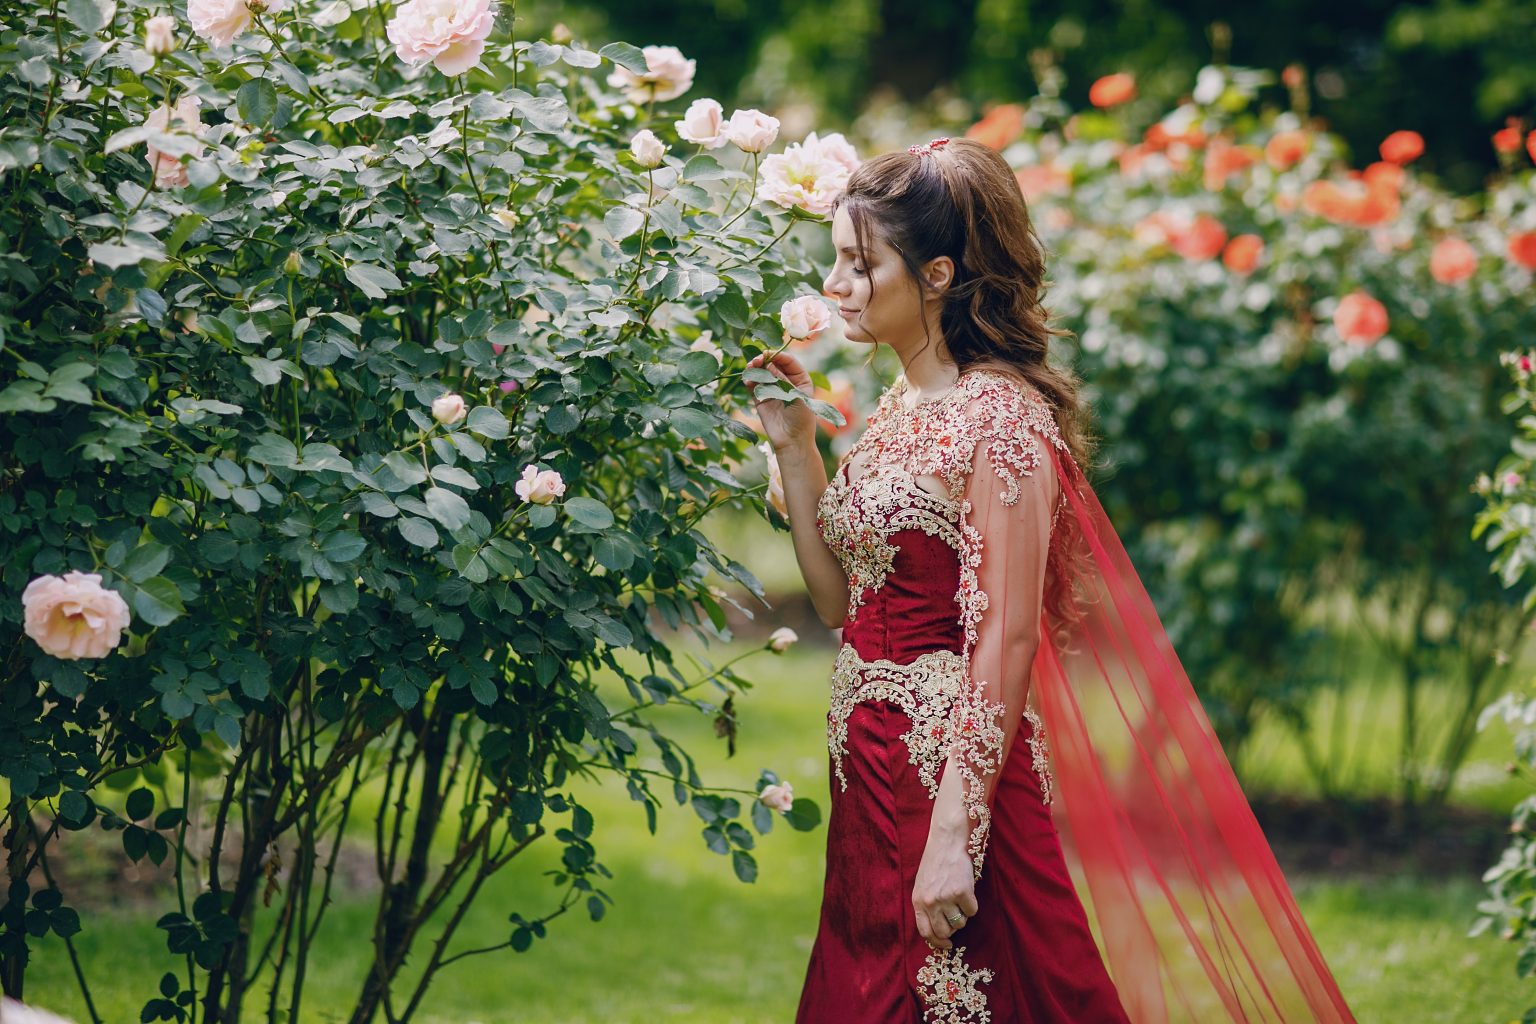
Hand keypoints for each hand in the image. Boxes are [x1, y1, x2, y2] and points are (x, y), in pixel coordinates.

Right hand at [744, 351, 816, 453]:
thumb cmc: (801, 419)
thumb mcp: (795, 396)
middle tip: (755, 360)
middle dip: (764, 360)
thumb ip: (781, 380)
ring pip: (761, 373)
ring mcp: (772, 390)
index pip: (788, 361)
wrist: (792, 441)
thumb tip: (767, 364)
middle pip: (773, 364)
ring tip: (749, 368)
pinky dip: (749, 380)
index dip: (778, 355)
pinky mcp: (760, 399)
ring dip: (755, 368)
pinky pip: (753, 385)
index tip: (767, 354)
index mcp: (800, 379)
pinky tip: (747, 380)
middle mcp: (786, 382)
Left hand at [912, 831, 978, 949]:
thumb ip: (927, 905)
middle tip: (956, 916)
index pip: (925, 932)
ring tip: (959, 897)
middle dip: (952, 928)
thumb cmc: (935, 862)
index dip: (937, 942)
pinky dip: (972, 903)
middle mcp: (930, 902)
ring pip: (959, 923)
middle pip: (944, 931)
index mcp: (918, 901)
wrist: (947, 842)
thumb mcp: (923, 885)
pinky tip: (967, 889)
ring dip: (962, 914)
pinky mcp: (962, 892)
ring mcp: (946, 898)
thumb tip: (938, 929)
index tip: (947, 944)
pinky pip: (972, 911)